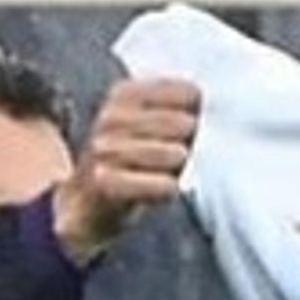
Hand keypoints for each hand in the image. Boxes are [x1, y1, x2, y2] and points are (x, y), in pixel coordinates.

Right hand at [56, 76, 202, 263]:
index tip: (188, 130)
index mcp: (124, 94)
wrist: (85, 206)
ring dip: (179, 170)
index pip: (188, 94)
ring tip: (167, 173)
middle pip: (183, 125)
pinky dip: (168, 190)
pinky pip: (162, 185)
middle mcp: (111, 116)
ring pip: (174, 154)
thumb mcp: (147, 127)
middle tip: (178, 158)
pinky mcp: (104, 181)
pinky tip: (163, 189)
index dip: (196, 116)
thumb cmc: (130, 163)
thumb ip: (177, 110)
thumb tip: (214, 107)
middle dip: (190, 145)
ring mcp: (105, 147)